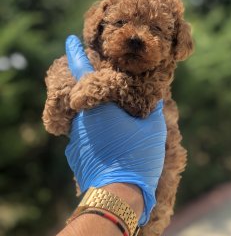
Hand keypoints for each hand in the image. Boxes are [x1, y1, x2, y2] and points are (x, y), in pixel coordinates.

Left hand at [65, 35, 166, 224]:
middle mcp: (81, 118)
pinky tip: (108, 148)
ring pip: (85, 119)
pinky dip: (94, 137)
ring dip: (96, 119)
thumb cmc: (137, 156)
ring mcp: (75, 138)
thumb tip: (154, 101)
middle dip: (92, 92)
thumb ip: (151, 109)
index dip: (76, 53)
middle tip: (108, 93)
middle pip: (82, 97)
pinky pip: (84, 138)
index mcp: (98, 105)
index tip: (71, 41)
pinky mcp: (74, 154)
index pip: (81, 70)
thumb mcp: (152, 128)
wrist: (118, 194)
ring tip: (114, 129)